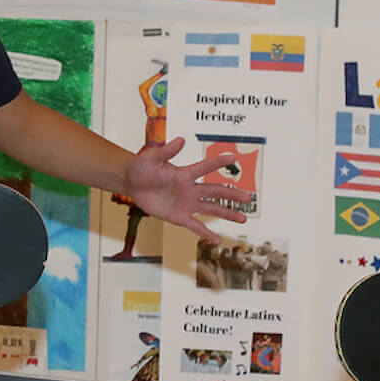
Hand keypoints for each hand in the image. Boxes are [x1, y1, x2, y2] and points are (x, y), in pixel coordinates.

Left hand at [122, 139, 253, 243]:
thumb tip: (181, 140)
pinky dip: (206, 233)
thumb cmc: (142, 167)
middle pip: (215, 191)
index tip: (233, 157)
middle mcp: (190, 189)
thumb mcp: (153, 158)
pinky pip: (195, 226)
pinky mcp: (179, 216)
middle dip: (232, 194)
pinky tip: (217, 240)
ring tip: (242, 218)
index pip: (205, 167)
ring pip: (211, 209)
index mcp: (185, 173)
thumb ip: (167, 151)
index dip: (218, 162)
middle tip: (248, 197)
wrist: (131, 183)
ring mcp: (186, 203)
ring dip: (227, 213)